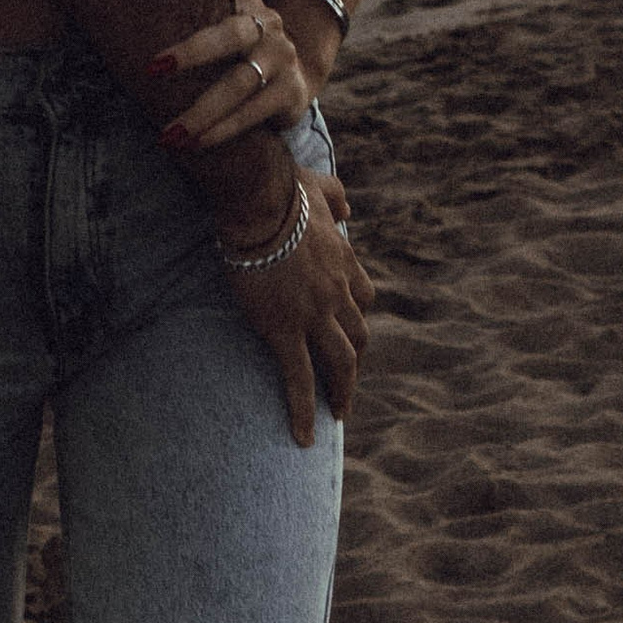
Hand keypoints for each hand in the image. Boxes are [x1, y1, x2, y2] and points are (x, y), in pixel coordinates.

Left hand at [149, 0, 317, 149]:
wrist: (296, 82)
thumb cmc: (241, 50)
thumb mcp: (227, 21)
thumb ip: (195, 6)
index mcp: (249, 1)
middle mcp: (268, 25)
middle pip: (231, 34)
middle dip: (192, 52)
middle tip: (153, 68)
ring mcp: (282, 59)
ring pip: (239, 84)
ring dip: (201, 111)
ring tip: (169, 134)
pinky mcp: (291, 93)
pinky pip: (252, 113)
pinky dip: (222, 130)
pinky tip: (196, 143)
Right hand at [223, 174, 372, 445]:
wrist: (259, 202)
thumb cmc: (282, 189)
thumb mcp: (320, 185)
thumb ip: (336, 196)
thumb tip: (347, 207)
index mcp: (344, 261)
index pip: (363, 299)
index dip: (357, 319)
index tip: (349, 332)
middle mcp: (338, 293)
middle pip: (358, 337)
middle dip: (355, 362)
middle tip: (346, 382)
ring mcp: (315, 315)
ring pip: (340, 363)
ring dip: (342, 391)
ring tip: (337, 413)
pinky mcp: (286, 331)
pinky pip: (300, 379)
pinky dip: (304, 411)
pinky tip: (303, 437)